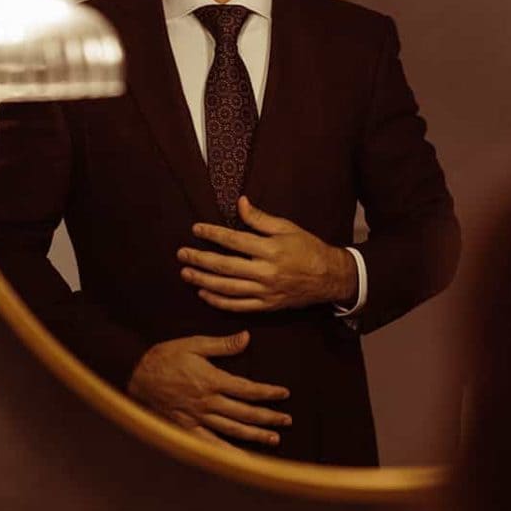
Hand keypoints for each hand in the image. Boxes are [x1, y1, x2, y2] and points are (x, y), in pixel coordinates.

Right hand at [126, 330, 291, 446]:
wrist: (135, 376)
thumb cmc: (164, 357)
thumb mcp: (193, 344)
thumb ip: (222, 344)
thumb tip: (247, 337)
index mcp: (212, 380)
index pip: (248, 389)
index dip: (268, 392)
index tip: (284, 394)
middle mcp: (208, 403)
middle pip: (245, 412)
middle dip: (269, 416)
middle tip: (287, 420)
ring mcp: (197, 418)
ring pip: (232, 430)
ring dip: (255, 435)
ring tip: (274, 439)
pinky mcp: (186, 429)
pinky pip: (210, 444)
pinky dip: (227, 453)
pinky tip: (242, 460)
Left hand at [177, 195, 357, 312]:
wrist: (328, 277)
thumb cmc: (308, 248)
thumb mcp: (288, 227)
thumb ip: (261, 218)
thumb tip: (240, 204)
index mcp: (271, 249)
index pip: (234, 240)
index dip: (212, 234)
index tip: (196, 229)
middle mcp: (265, 272)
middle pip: (225, 266)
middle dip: (200, 259)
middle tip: (181, 254)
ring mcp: (265, 291)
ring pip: (227, 288)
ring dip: (203, 280)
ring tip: (186, 273)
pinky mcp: (266, 306)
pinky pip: (238, 306)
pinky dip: (218, 301)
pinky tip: (204, 293)